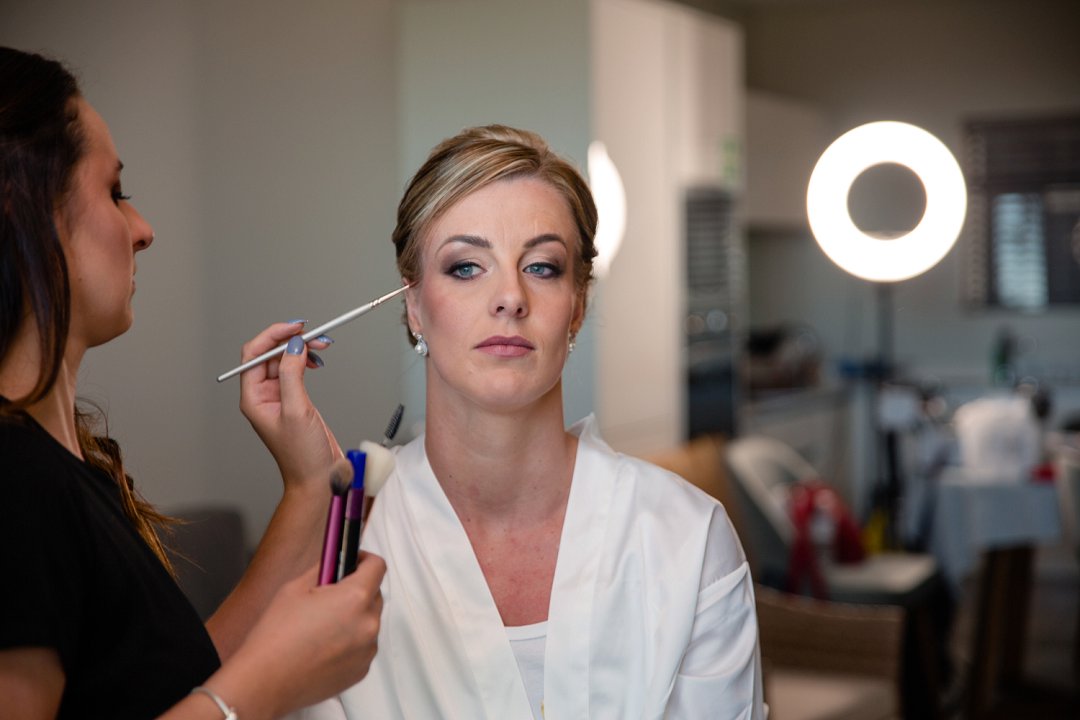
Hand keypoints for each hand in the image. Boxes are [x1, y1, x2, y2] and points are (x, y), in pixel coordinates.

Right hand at [212, 554, 385, 717]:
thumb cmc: (275, 636)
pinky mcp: (361, 670)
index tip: (353, 561)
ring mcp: (367, 650)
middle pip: (375, 594)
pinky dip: (350, 641)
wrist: (264, 681)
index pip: (377, 566)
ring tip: (321, 624)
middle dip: (356, 589)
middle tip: (329, 593)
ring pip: (369, 621)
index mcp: (355, 598)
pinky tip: (323, 644)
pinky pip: (363, 645)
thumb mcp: (296, 587)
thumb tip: (335, 559)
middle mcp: (368, 624)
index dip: (363, 559)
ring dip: (354, 616)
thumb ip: (324, 569)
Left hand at [239, 322, 340, 486]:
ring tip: (322, 346)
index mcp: (253, 398)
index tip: (296, 327)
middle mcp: (263, 395)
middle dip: (292, 340)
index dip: (274, 336)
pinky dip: (307, 361)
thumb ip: (293, 375)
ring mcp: (279, 397)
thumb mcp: (297, 411)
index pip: (255, 354)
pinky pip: (296, 371)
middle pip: (270, 353)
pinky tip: (317, 361)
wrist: (318, 478)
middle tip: (316, 335)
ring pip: (285, 360)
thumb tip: (294, 346)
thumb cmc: (302, 456)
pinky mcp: (295, 400)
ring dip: (302, 349)